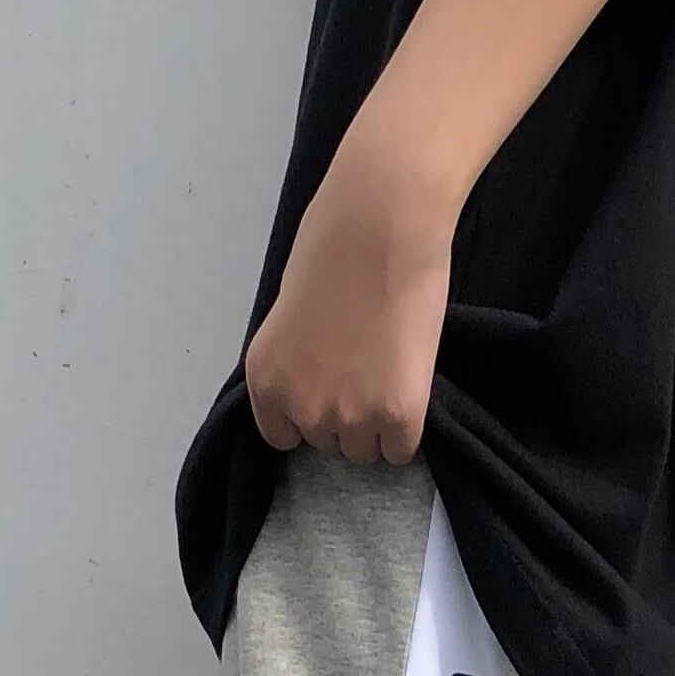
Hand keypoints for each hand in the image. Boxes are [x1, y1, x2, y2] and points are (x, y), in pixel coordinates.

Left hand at [243, 122, 457, 463]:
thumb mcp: (287, 317)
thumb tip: (316, 386)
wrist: (381, 225)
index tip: (330, 384)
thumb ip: (295, 362)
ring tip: (389, 368)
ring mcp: (350, 416)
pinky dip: (407, 426)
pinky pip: (400, 450)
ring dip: (378, 421)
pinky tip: (408, 382)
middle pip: (328, 443)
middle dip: (346, 413)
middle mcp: (301, 408)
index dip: (310, 411)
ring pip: (365, 450)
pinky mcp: (398, 415)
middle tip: (366, 363)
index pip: (284, 436)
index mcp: (266, 381)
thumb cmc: (333, 249)